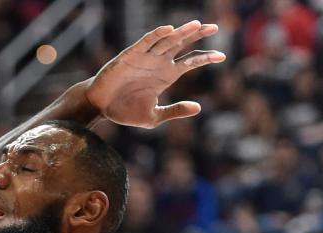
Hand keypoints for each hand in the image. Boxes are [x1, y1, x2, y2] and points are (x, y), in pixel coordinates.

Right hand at [86, 21, 225, 128]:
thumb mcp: (154, 116)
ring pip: (166, 41)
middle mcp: (158, 63)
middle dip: (197, 35)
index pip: (190, 62)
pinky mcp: (129, 56)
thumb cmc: (125, 111)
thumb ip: (175, 111)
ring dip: (181, 33)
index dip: (205, 58)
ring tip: (196, 25)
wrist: (101, 107)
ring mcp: (144, 57)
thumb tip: (199, 108)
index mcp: (166, 75)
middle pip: (182, 44)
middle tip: (215, 26)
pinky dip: (156, 35)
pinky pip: (145, 42)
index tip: (222, 56)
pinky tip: (168, 29)